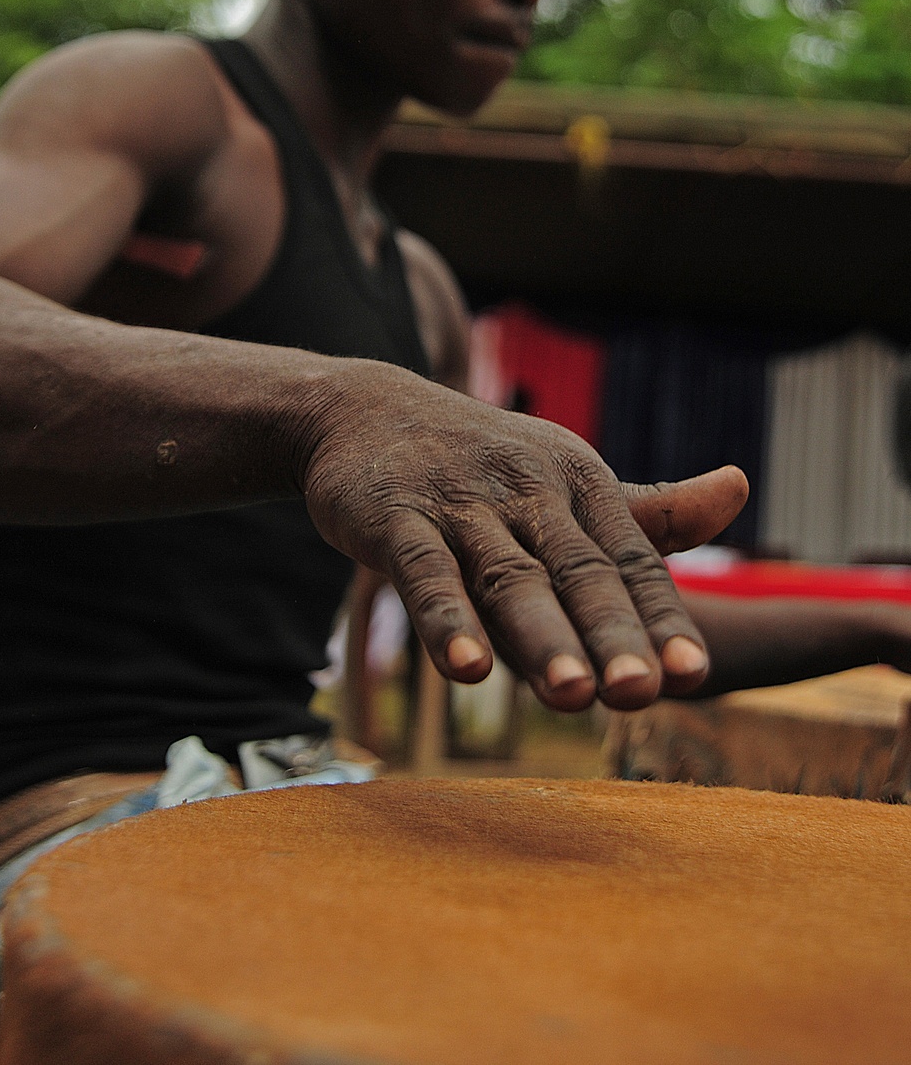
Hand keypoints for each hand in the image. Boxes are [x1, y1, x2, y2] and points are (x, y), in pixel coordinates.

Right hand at [298, 362, 747, 711]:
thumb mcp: (564, 477)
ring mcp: (462, 504)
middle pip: (578, 572)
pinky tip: (466, 670)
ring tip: (572, 696)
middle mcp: (528, 491)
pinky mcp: (396, 519)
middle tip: (641, 694)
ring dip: (542, 635)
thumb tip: (740, 489)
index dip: (661, 617)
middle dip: (611, 634)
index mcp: (578, 483)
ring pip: (510, 577)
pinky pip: (425, 573)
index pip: (631, 560)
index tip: (693, 675)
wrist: (365, 409)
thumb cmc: (481, 462)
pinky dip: (447, 619)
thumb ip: (647, 509)